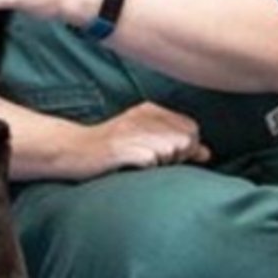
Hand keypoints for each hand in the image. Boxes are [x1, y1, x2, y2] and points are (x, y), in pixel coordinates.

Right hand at [84, 101, 210, 174]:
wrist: (72, 150)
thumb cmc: (111, 149)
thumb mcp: (145, 139)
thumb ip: (176, 143)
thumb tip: (206, 153)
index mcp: (150, 109)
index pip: (192, 129)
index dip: (187, 147)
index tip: (168, 156)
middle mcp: (143, 115)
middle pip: (186, 140)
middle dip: (177, 157)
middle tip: (153, 161)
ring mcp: (132, 129)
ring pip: (172, 151)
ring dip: (162, 164)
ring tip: (140, 163)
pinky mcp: (122, 146)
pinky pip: (152, 161)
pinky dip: (147, 168)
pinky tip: (132, 166)